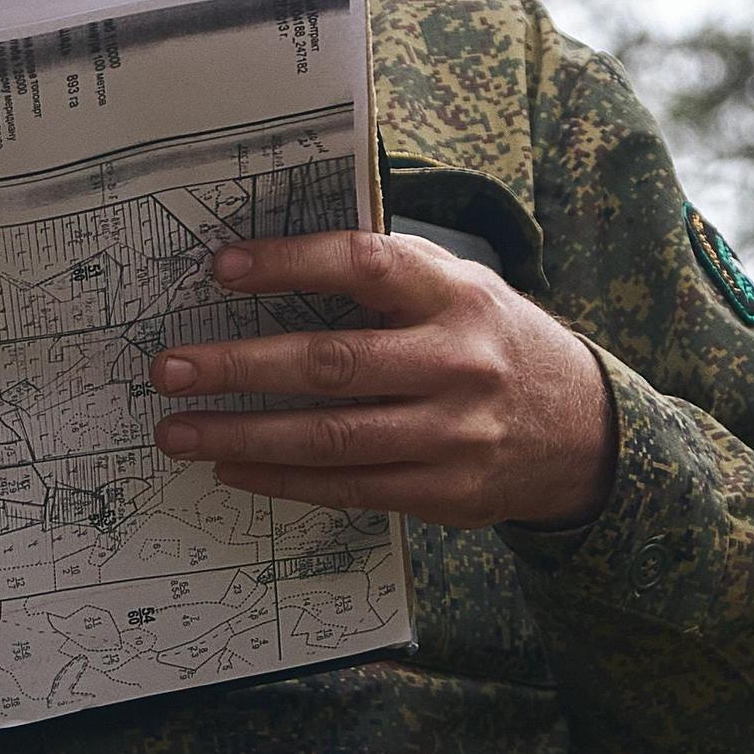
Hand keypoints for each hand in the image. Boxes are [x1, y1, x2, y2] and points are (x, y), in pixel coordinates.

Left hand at [149, 232, 611, 529]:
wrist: (585, 432)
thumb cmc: (493, 343)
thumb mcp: (462, 288)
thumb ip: (389, 276)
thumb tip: (273, 261)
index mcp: (455, 294)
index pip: (364, 266)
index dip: (290, 264)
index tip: (221, 269)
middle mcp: (458, 362)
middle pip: (332, 364)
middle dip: (240, 367)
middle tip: (169, 369)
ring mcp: (454, 434)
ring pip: (331, 438)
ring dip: (243, 434)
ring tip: (177, 430)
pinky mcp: (445, 493)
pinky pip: (348, 487)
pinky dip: (281, 479)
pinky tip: (231, 465)